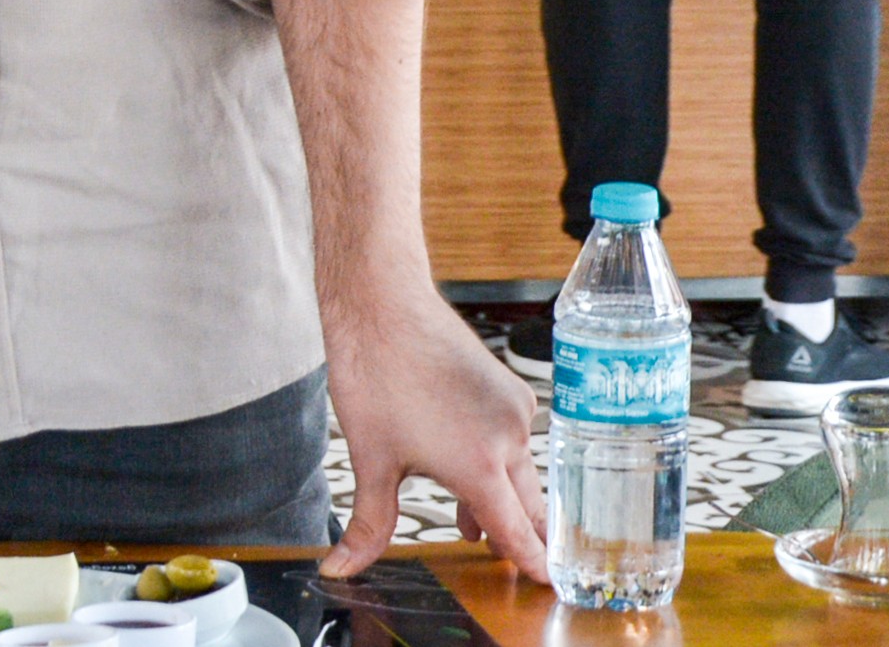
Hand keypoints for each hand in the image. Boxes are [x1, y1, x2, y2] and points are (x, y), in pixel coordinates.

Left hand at [319, 273, 547, 578]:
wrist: (382, 304)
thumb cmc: (375, 374)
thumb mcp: (370, 459)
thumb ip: (368, 525)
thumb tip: (341, 568)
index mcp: (479, 466)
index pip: (518, 533)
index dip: (531, 562)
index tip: (547, 584)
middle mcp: (508, 439)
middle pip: (526, 507)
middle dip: (518, 537)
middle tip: (508, 565)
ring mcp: (512, 409)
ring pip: (519, 472)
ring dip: (500, 499)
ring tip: (471, 525)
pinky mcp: (508, 388)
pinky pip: (513, 439)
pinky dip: (497, 462)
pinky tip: (466, 470)